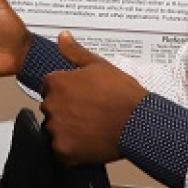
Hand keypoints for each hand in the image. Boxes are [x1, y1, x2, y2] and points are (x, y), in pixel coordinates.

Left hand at [41, 32, 147, 164]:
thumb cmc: (121, 93)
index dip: (66, 92)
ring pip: (53, 130)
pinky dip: (70, 149)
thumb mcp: (99, 65)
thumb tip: (62, 37)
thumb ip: (75, 52)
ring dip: (66, 130)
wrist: (138, 122)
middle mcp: (51, 105)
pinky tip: (87, 142)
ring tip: (89, 128)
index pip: (49, 87)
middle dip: (64, 110)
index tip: (80, 97)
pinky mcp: (62, 150)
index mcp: (56, 83)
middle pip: (50, 108)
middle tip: (87, 113)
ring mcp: (55, 129)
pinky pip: (59, 151)